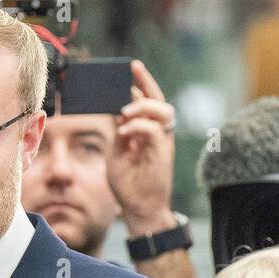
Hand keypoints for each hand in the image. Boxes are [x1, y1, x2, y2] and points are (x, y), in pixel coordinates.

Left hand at [107, 59, 177, 236]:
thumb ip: (120, 132)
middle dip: (146, 82)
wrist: (140, 209)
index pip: (146, 101)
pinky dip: (138, 127)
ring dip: (143, 105)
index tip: (129, 69)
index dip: (139, 84)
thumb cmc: (129, 183)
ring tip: (124, 110)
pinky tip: (124, 130)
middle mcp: (158, 133)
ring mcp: (162, 142)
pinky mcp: (162, 153)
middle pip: (158, 100)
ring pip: (162, 111)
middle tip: (133, 69)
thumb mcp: (118, 152)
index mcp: (147, 131)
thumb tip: (116, 112)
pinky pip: (154, 131)